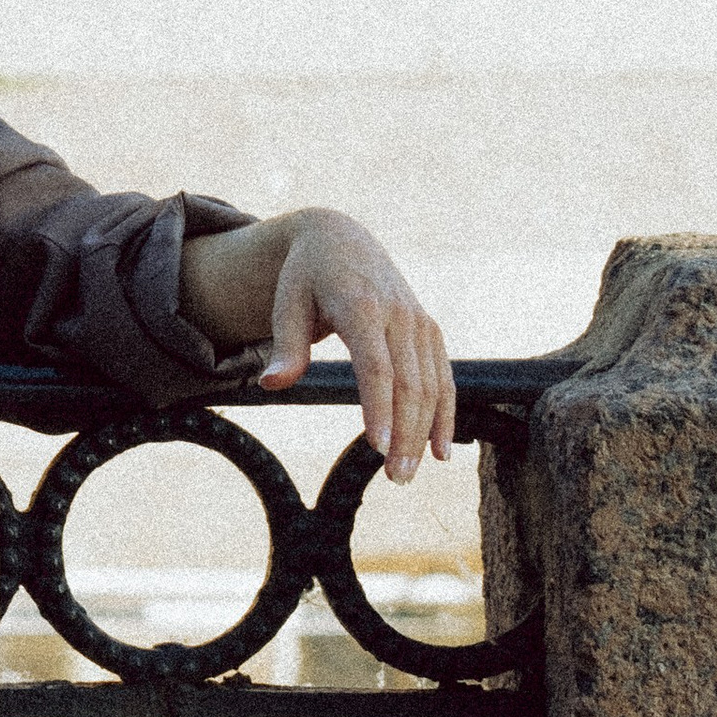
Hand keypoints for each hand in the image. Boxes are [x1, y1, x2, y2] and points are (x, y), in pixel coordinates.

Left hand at [259, 211, 454, 484]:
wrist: (341, 238)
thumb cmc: (306, 277)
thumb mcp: (287, 303)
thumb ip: (285, 346)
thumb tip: (271, 385)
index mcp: (362, 305)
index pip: (377, 365)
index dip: (380, 407)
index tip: (377, 447)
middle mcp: (398, 313)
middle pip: (409, 383)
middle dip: (406, 433)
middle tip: (395, 477)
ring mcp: (419, 322)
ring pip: (432, 385)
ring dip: (425, 432)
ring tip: (406, 474)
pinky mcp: (430, 330)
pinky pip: (444, 377)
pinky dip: (446, 414)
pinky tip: (440, 451)